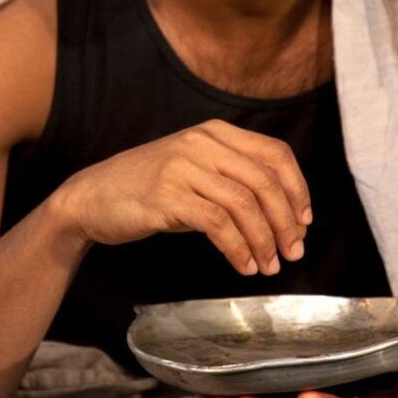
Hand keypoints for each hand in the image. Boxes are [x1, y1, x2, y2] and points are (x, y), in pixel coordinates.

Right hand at [52, 119, 311, 274]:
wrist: (92, 195)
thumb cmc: (149, 186)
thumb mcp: (195, 168)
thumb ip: (232, 177)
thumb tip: (282, 213)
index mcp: (216, 132)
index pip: (275, 154)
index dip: (297, 188)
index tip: (304, 220)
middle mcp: (203, 142)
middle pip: (265, 181)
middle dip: (286, 222)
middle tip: (294, 251)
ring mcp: (184, 167)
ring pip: (245, 205)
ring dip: (264, 241)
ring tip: (269, 266)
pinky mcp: (168, 196)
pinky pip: (218, 225)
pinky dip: (238, 248)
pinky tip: (243, 265)